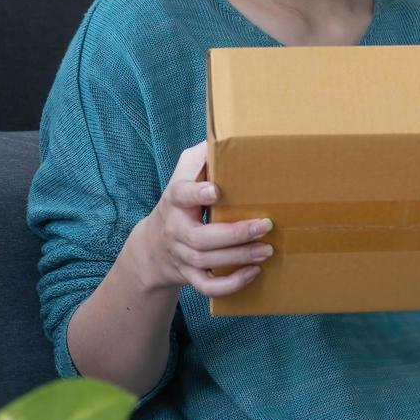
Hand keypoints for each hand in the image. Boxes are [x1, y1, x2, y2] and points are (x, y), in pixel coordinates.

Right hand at [126, 140, 273, 295]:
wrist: (152, 246)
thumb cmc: (180, 200)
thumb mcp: (183, 173)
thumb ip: (202, 156)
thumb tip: (229, 132)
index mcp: (175, 200)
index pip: (180, 195)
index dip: (197, 193)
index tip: (216, 189)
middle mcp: (176, 230)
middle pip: (201, 238)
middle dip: (234, 234)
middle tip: (265, 225)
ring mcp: (181, 256)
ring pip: (207, 262)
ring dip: (239, 257)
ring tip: (268, 249)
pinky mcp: (189, 275)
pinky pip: (207, 286)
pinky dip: (231, 284)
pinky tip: (254, 272)